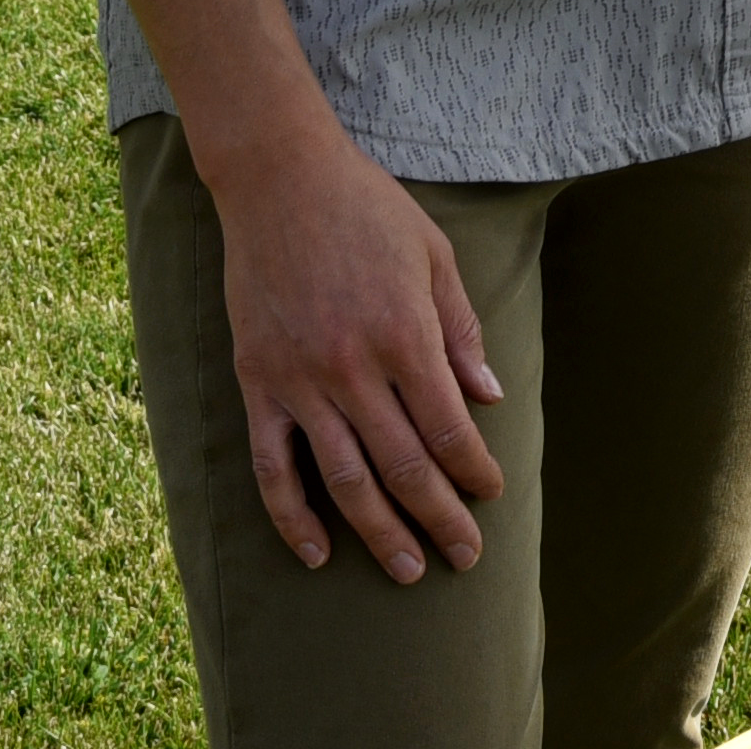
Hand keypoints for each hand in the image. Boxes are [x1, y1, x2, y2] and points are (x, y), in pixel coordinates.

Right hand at [207, 121, 507, 580]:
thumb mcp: (434, 256)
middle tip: (464, 558)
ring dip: (380, 532)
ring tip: (408, 570)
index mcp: (406, 335)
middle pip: (405, 468)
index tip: (491, 494)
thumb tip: (489, 400)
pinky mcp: (258, 383)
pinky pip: (272, 466)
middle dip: (440, 519)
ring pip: (345, 480)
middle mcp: (353, 368)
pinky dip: (291, 517)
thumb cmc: (368, 210)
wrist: (279, 179)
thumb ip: (461, 331)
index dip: (474, 472)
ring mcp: (300, 381)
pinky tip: (316, 553)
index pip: (449, 429)